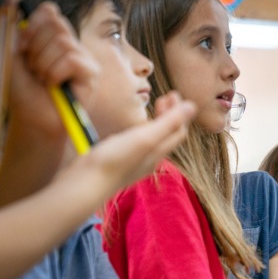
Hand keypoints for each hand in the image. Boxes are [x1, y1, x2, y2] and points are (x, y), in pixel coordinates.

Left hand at [10, 0, 100, 141]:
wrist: (32, 119)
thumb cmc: (24, 91)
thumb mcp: (13, 55)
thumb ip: (16, 28)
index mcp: (54, 37)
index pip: (50, 12)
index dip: (33, 26)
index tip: (23, 48)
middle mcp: (72, 44)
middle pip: (56, 24)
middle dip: (36, 48)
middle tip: (34, 69)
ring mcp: (84, 58)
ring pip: (63, 42)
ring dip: (43, 64)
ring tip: (43, 79)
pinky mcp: (92, 73)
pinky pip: (72, 60)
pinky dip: (55, 73)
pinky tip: (54, 86)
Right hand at [58, 92, 193, 193]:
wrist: (84, 184)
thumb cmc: (115, 160)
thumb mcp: (146, 137)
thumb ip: (169, 122)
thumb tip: (193, 106)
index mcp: (158, 153)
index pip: (178, 131)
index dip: (180, 112)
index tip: (173, 93)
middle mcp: (149, 160)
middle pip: (167, 136)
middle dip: (170, 115)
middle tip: (165, 97)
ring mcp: (133, 163)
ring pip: (152, 141)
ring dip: (156, 122)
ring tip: (152, 109)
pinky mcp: (117, 163)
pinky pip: (136, 145)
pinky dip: (140, 131)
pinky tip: (130, 129)